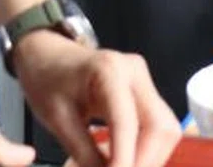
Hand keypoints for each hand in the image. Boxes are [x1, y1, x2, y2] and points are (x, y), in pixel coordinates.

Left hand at [13, 32, 180, 166]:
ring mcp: (144, 81)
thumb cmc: (47, 79)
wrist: (48, 55)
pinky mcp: (146, 93)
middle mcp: (135, 72)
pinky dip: (145, 151)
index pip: (127, 123)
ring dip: (148, 159)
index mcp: (108, 71)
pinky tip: (124, 161)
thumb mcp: (56, 120)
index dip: (125, 159)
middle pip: (160, 128)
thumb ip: (84, 154)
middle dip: (144, 162)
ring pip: (165, 131)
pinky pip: (158, 128)